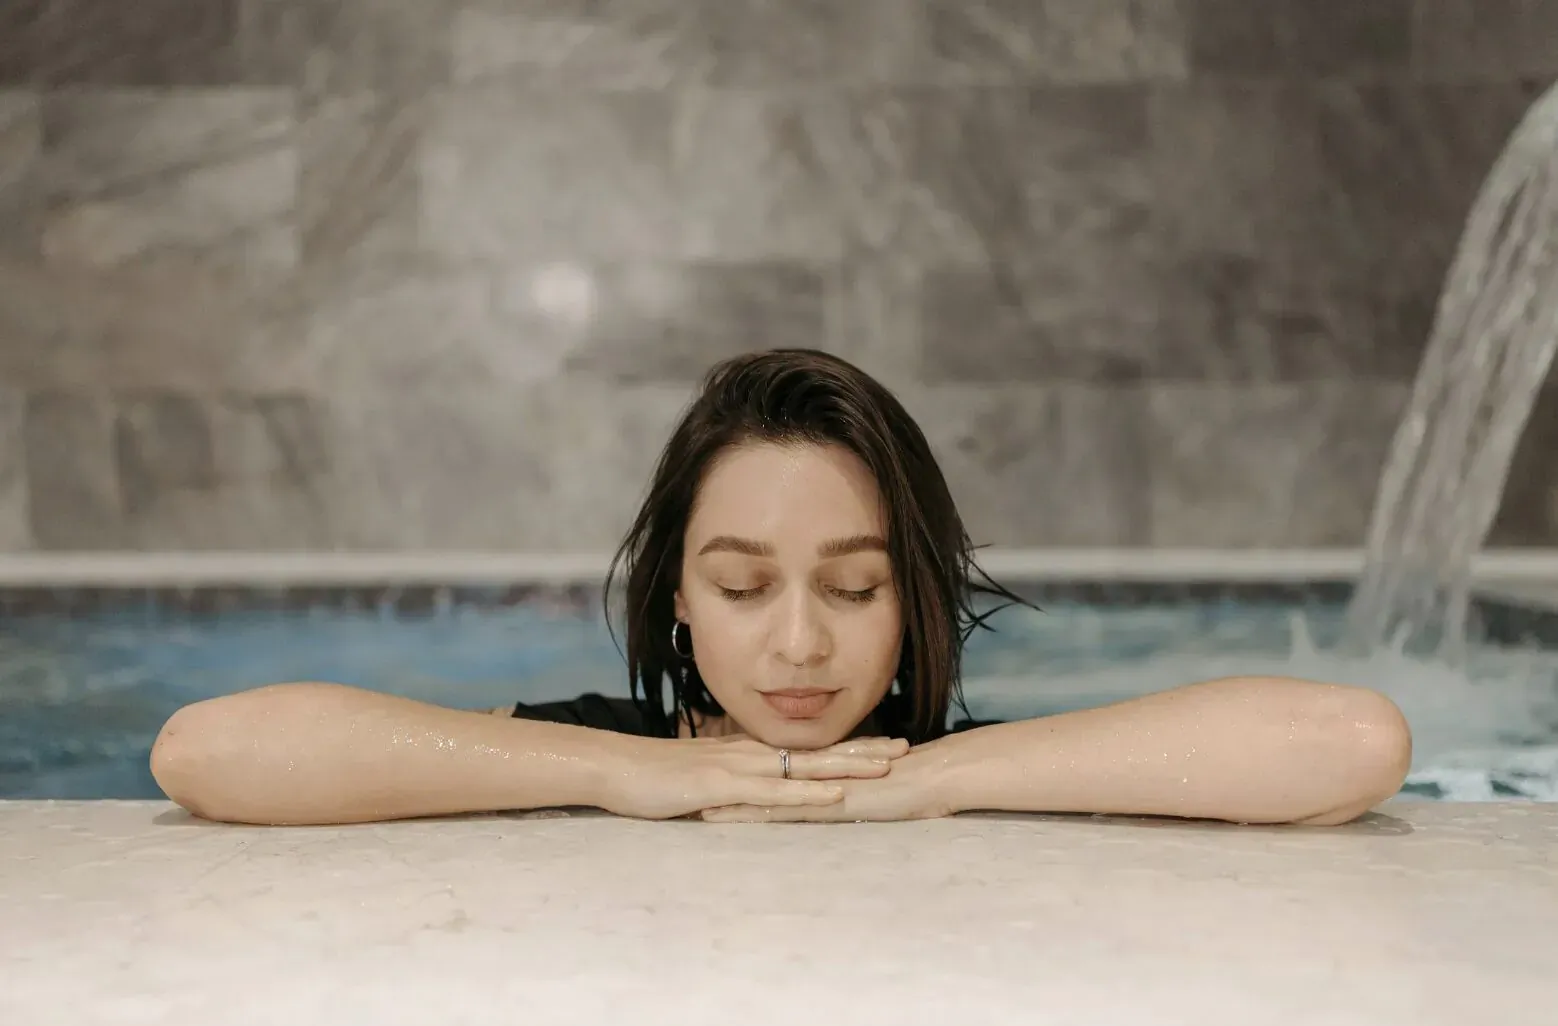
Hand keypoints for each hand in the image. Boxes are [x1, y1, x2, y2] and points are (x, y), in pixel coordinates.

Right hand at [599, 735, 909, 820]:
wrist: (615, 768)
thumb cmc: (654, 779)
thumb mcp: (702, 782)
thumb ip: (731, 787)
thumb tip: (753, 798)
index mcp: (748, 754)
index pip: (807, 749)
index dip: (846, 747)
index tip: (884, 746)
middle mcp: (751, 755)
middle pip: (817, 751)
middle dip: (863, 750)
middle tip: (906, 748)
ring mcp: (739, 768)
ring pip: (805, 765)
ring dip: (848, 765)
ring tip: (887, 766)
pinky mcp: (724, 786)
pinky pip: (774, 789)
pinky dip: (808, 790)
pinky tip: (835, 793)